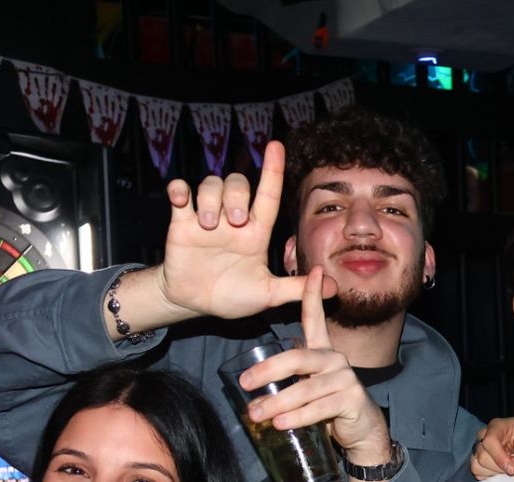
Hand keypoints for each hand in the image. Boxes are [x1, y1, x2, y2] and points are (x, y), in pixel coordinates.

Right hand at [156, 140, 335, 321]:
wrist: (196, 304)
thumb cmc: (233, 296)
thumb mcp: (267, 294)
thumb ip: (296, 288)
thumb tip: (334, 287)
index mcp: (256, 232)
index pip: (268, 195)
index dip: (272, 170)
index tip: (276, 145)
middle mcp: (232, 219)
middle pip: (237, 184)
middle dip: (237, 196)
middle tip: (236, 222)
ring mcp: (206, 218)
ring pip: (211, 184)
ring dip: (211, 198)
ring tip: (208, 225)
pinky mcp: (182, 223)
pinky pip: (179, 192)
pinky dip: (180, 189)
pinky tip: (181, 199)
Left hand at [242, 267, 391, 464]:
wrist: (363, 431)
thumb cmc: (330, 408)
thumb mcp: (307, 390)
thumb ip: (287, 385)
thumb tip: (252, 395)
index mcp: (323, 352)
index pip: (316, 318)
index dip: (314, 294)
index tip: (315, 270)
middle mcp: (335, 360)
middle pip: (298, 358)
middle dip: (269, 370)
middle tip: (245, 383)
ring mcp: (345, 379)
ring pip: (305, 388)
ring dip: (278, 402)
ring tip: (256, 414)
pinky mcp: (352, 399)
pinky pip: (318, 408)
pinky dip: (297, 417)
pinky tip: (281, 423)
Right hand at [471, 417, 513, 479]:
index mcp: (497, 426)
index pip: (489, 441)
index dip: (499, 457)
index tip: (512, 469)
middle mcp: (484, 436)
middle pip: (482, 456)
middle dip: (500, 466)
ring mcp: (480, 448)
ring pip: (476, 465)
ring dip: (494, 472)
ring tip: (509, 467)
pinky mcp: (479, 460)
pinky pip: (477, 471)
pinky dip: (489, 475)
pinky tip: (502, 471)